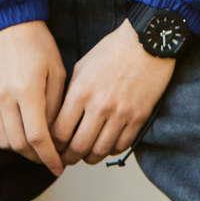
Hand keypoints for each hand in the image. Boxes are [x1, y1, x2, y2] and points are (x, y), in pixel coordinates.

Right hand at [0, 20, 66, 175]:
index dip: (49, 157)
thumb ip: (55, 106)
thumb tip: (54, 136)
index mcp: (27, 90)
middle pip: (19, 143)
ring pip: (1, 140)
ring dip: (18, 149)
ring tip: (32, 147)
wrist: (7, 22)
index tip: (58, 166)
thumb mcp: (57, 71)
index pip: (38, 137)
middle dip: (36, 156)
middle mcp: (3, 97)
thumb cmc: (37, 44)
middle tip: (47, 156)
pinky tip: (10, 138)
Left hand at [52, 19, 175, 165]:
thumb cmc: (113, 50)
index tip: (52, 147)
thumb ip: (71, 93)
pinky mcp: (139, 118)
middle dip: (68, 158)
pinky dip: (111, 150)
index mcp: (81, 92)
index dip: (53, 145)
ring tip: (85, 155)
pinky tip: (106, 145)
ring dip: (90, 158)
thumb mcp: (82, 67)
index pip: (59, 132)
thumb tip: (61, 118)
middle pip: (78, 147)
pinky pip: (122, 145)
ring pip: (100, 151)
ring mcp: (121, 114)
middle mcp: (100, 107)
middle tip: (66, 159)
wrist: (147, 42)